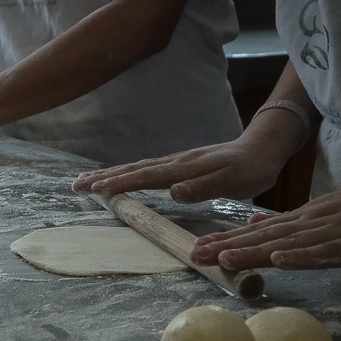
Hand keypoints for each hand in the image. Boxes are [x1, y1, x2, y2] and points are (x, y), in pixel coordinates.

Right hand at [72, 138, 288, 203]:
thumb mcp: (235, 181)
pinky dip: (126, 173)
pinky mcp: (178, 165)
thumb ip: (204, 187)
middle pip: (133, 170)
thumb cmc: (251, 169)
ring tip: (86, 182)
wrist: (263, 148)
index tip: (96, 189)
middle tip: (76, 185)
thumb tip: (173, 192)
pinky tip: (118, 178)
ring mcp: (175, 162)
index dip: (121, 184)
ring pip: (136, 168)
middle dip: (104, 178)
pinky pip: (145, 170)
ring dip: (110, 175)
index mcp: (185, 168)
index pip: (146, 177)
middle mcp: (175, 163)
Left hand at [188, 186, 340, 270]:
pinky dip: (302, 257)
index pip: (259, 231)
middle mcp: (312, 223)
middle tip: (196, 255)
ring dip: (255, 252)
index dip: (228, 239)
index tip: (198, 248)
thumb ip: (289, 222)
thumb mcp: (324, 214)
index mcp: (304, 218)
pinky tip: (279, 261)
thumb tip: (252, 223)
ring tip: (225, 258)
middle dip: (229, 246)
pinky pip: (325, 253)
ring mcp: (332, 234)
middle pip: (264, 237)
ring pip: (287, 244)